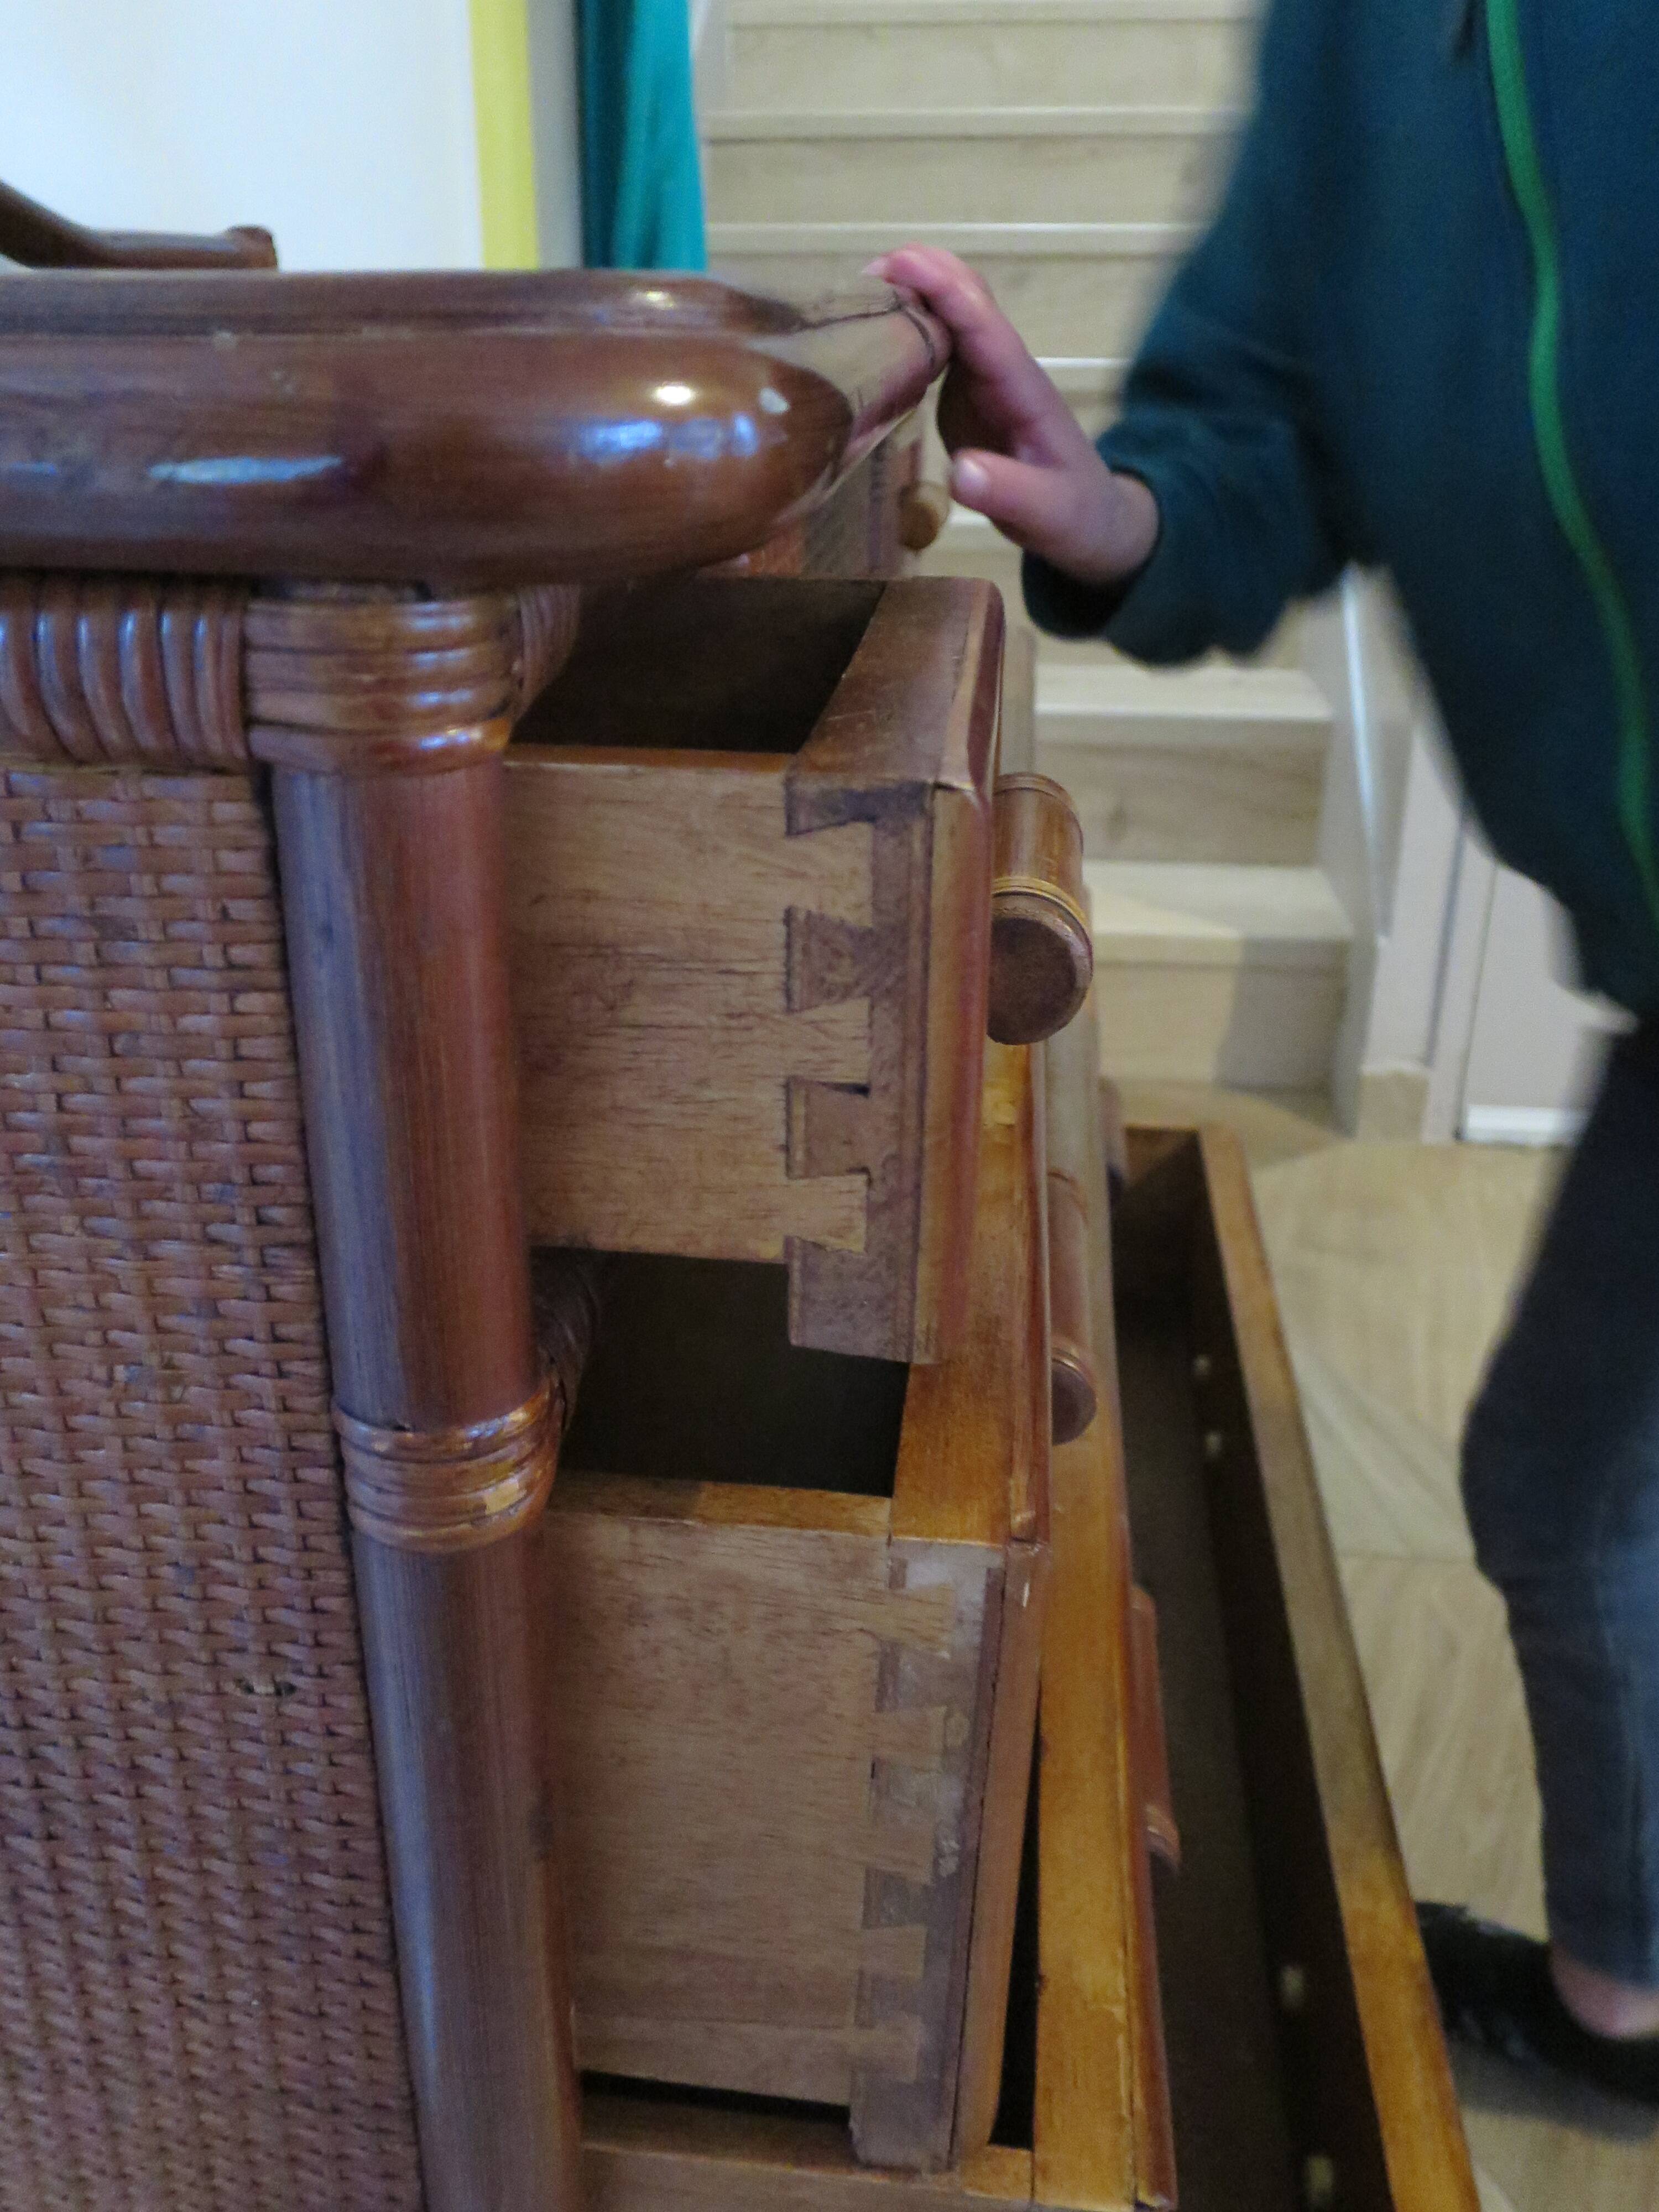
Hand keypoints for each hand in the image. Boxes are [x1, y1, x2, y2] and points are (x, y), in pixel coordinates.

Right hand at [866, 244, 1158, 587]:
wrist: (1091, 523)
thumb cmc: (1075, 516)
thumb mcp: (1050, 515)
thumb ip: (1009, 494)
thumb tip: (960, 473)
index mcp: (1024, 390)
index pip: (985, 328)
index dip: (946, 292)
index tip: (903, 264)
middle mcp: (1003, 372)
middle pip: (967, 302)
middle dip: (921, 275)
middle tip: (863, 271)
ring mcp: (982, 381)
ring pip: (949, 317)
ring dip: (909, 295)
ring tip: (854, 293)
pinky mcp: (964, 396)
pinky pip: (935, 348)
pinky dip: (905, 330)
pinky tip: (870, 332)